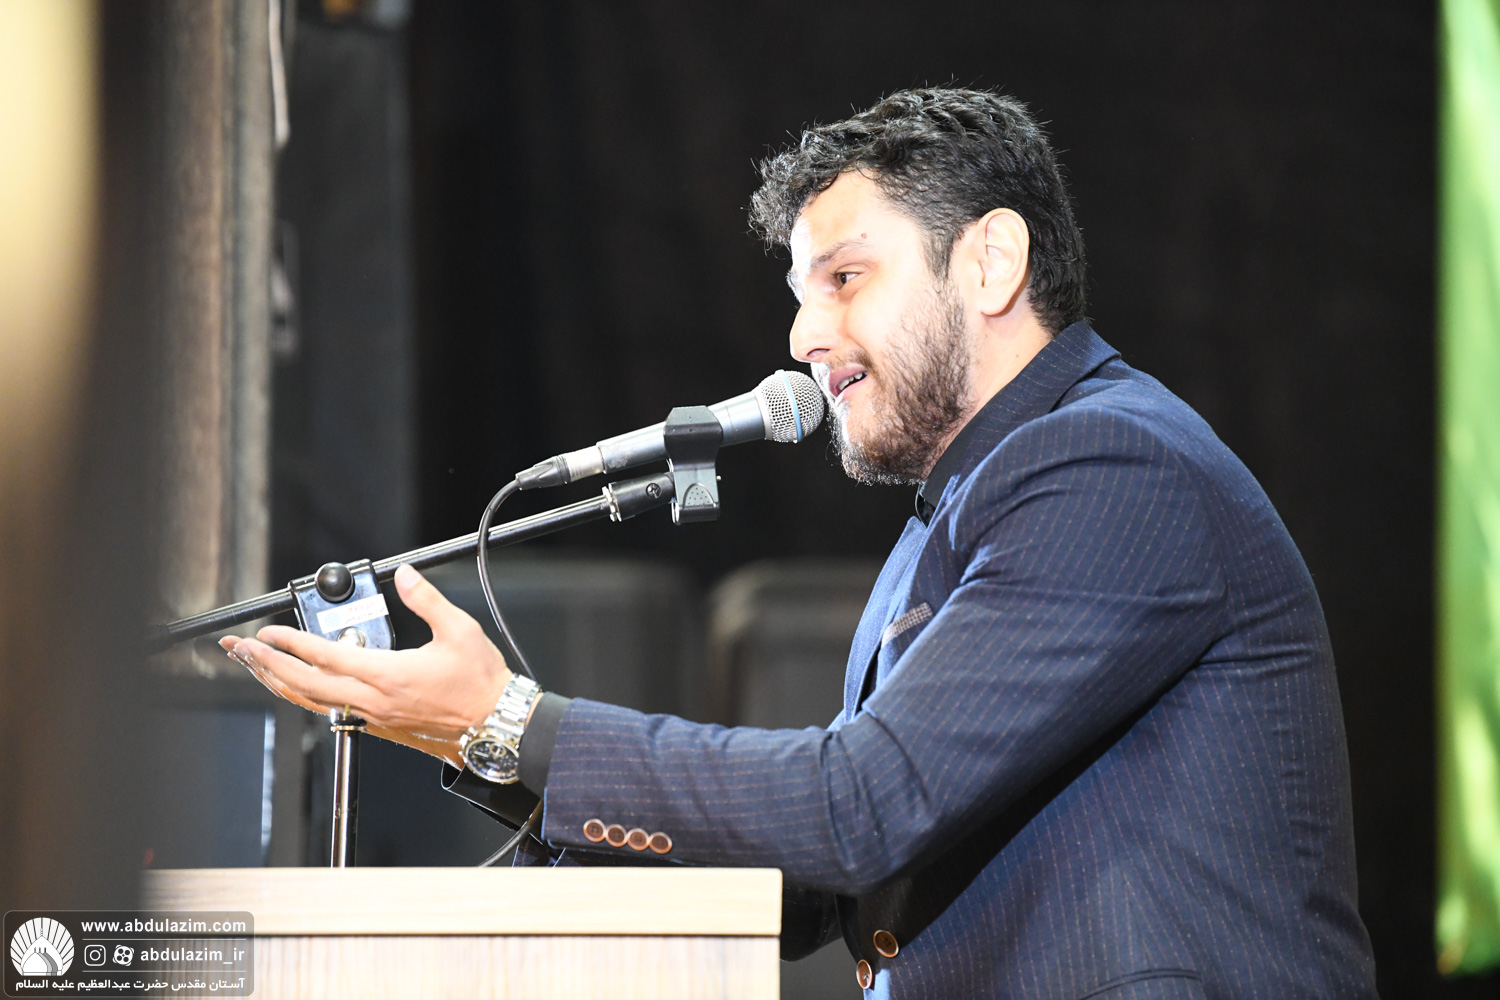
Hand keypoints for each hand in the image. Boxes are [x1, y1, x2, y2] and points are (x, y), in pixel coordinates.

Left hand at [219, 563, 512, 768]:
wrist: (493, 726)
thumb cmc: (481, 684)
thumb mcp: (460, 631)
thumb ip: (427, 600)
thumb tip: (406, 576)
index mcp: (389, 676)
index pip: (326, 657)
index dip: (292, 644)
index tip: (268, 632)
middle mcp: (373, 700)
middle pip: (304, 685)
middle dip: (265, 666)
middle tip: (240, 649)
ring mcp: (373, 717)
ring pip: (312, 701)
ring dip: (278, 682)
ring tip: (255, 667)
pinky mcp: (380, 726)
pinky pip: (330, 711)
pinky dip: (305, 696)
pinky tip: (297, 686)